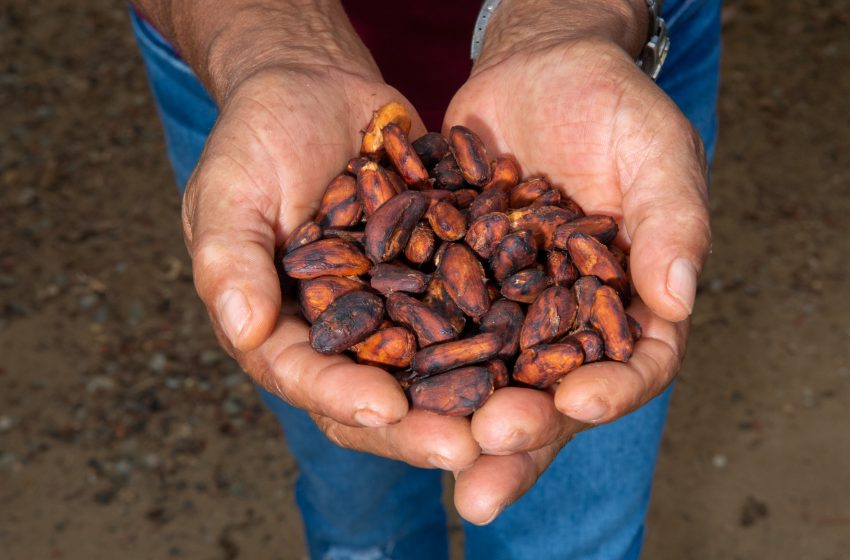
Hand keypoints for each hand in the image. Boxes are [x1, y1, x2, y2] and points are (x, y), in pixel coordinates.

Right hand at [182, 65, 479, 471]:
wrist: (316, 88)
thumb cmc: (257, 136)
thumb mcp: (229, 192)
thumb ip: (228, 260)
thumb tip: (243, 332)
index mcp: (282, 327)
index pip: (306, 376)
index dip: (341, 397)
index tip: (383, 409)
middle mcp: (342, 332)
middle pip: (378, 393)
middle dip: (419, 425)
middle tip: (467, 447)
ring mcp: (394, 308)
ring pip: (434, 367)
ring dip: (472, 397)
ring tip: (516, 417)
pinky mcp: (437, 275)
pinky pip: (472, 308)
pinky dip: (505, 330)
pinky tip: (546, 346)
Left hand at [444, 33, 709, 521]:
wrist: (540, 66)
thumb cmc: (613, 104)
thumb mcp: (655, 151)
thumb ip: (672, 221)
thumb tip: (679, 299)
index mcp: (629, 303)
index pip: (633, 364)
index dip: (610, 391)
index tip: (576, 403)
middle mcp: (566, 320)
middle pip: (550, 394)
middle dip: (520, 435)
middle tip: (481, 470)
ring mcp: (507, 306)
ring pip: (484, 377)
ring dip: (455, 420)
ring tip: (425, 453)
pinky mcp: (453, 281)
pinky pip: (428, 324)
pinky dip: (405, 355)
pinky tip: (372, 381)